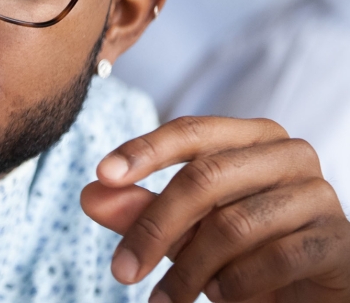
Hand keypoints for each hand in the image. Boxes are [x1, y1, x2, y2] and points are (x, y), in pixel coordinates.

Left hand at [80, 116, 349, 302]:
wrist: (310, 294)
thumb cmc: (242, 251)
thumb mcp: (184, 230)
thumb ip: (140, 210)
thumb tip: (92, 195)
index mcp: (251, 138)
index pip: (191, 131)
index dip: (144, 150)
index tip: (102, 175)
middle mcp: (289, 155)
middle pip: (205, 178)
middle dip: (154, 228)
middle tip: (120, 272)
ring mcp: (319, 195)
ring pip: (234, 225)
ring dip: (190, 271)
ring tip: (167, 299)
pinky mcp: (337, 240)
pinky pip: (276, 258)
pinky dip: (237, 283)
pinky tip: (222, 296)